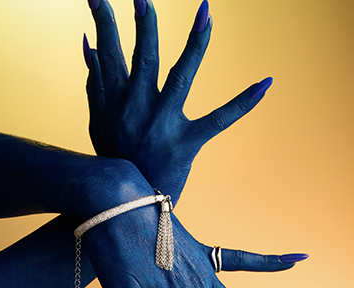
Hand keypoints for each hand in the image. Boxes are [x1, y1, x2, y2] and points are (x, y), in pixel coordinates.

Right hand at [83, 0, 272, 203]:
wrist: (124, 204)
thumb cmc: (114, 159)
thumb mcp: (97, 122)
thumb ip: (94, 82)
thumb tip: (87, 44)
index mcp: (116, 102)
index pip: (108, 52)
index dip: (104, 20)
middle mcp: (137, 108)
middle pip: (143, 56)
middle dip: (146, 22)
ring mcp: (163, 125)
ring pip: (180, 76)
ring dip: (195, 43)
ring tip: (206, 13)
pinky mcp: (186, 143)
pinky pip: (219, 119)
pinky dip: (243, 102)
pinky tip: (266, 83)